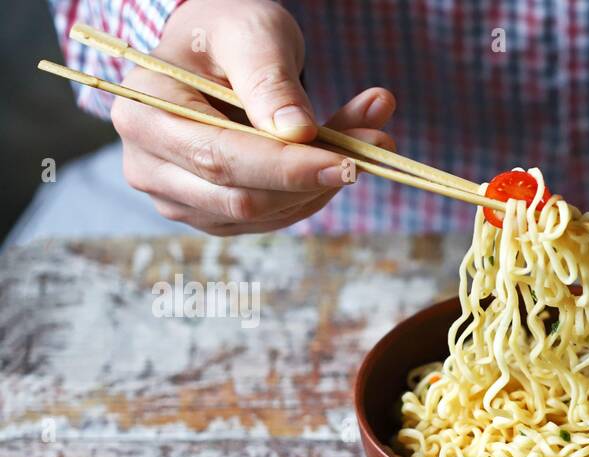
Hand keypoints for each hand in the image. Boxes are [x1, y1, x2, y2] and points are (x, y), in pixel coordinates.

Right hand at [111, 0, 396, 234]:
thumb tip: (297, 132)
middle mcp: (147, 163)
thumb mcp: (252, 34)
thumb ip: (269, 78)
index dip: (287, 168)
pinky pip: (268, 219)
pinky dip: (309, 195)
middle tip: (375, 146)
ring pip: (261, 215)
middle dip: (313, 179)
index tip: (350, 162)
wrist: (214, 53)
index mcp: (142, 110)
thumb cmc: (228, 35)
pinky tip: (333, 162)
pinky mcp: (208, 213)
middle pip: (241, 196)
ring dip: (319, 188)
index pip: (219, 158)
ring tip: (362, 141)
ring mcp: (175, 195)